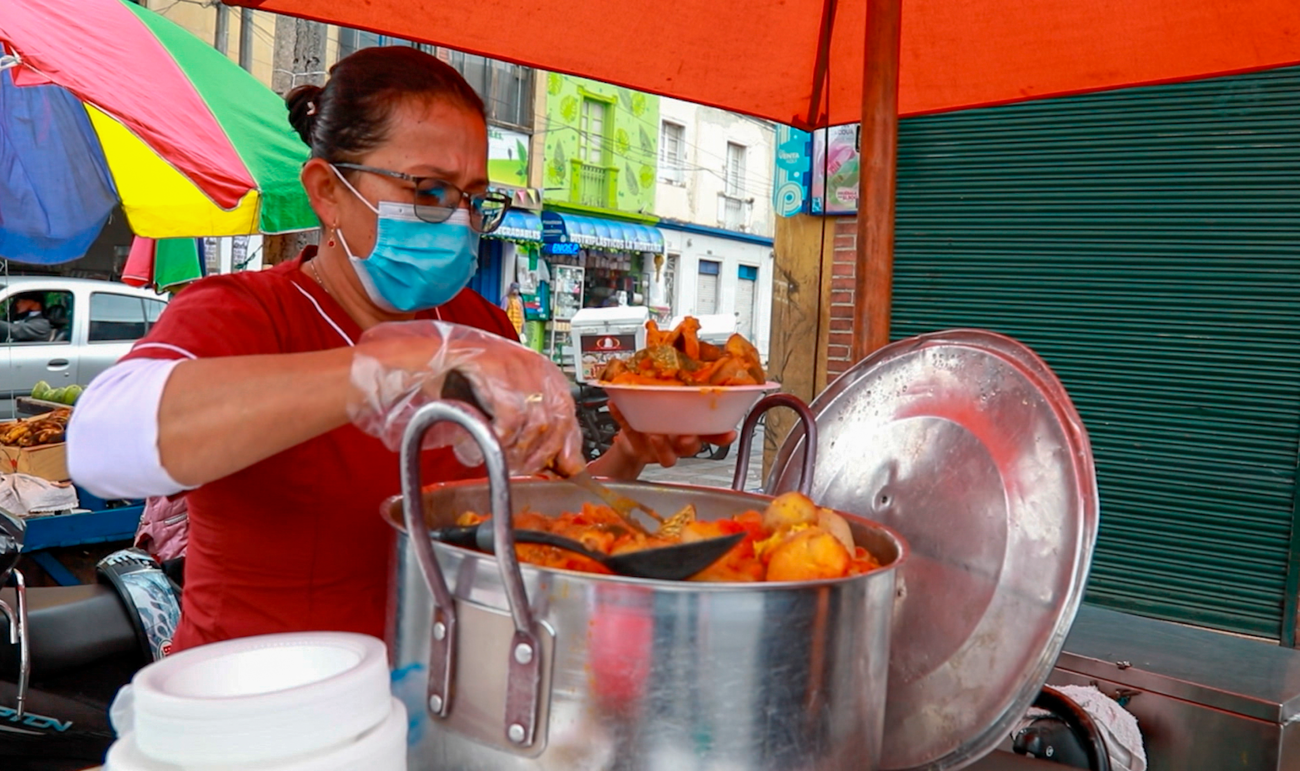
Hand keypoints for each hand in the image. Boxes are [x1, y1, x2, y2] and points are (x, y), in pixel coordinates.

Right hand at [349, 321, 583, 475]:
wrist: (416, 365)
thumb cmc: (454, 388)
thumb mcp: (498, 409)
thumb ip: (531, 431)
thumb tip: (565, 464)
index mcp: (538, 370)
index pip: (567, 411)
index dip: (566, 444)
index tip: (562, 468)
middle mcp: (531, 363)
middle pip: (555, 419)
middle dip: (538, 452)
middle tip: (514, 466)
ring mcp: (514, 363)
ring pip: (535, 422)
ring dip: (514, 449)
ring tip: (492, 454)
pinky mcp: (494, 367)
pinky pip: (511, 416)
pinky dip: (498, 438)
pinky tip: (480, 443)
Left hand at [587, 403, 735, 479]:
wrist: (633, 440)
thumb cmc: (661, 422)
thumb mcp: (679, 409)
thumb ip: (691, 398)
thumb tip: (710, 378)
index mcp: (689, 433)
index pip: (710, 437)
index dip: (721, 437)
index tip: (728, 433)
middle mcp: (675, 444)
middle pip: (688, 449)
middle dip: (689, 443)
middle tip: (686, 436)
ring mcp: (657, 448)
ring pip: (664, 455)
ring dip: (660, 445)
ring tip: (654, 433)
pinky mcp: (636, 444)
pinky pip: (628, 430)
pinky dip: (620, 417)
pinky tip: (615, 404)